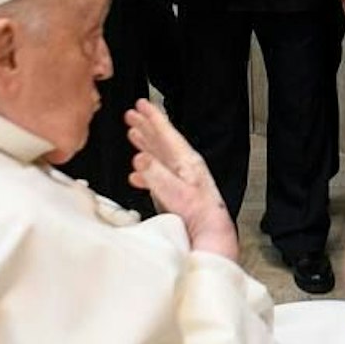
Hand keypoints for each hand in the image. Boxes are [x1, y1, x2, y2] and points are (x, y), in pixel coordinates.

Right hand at [125, 99, 236, 259]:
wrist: (212, 239)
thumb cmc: (202, 218)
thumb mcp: (177, 194)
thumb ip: (158, 176)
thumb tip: (140, 158)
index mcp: (187, 164)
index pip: (168, 135)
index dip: (153, 119)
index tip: (141, 104)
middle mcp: (184, 169)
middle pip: (163, 142)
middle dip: (147, 127)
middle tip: (133, 112)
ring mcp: (179, 182)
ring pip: (159, 157)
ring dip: (146, 145)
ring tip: (133, 134)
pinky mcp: (174, 196)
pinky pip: (156, 178)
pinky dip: (144, 174)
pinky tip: (135, 177)